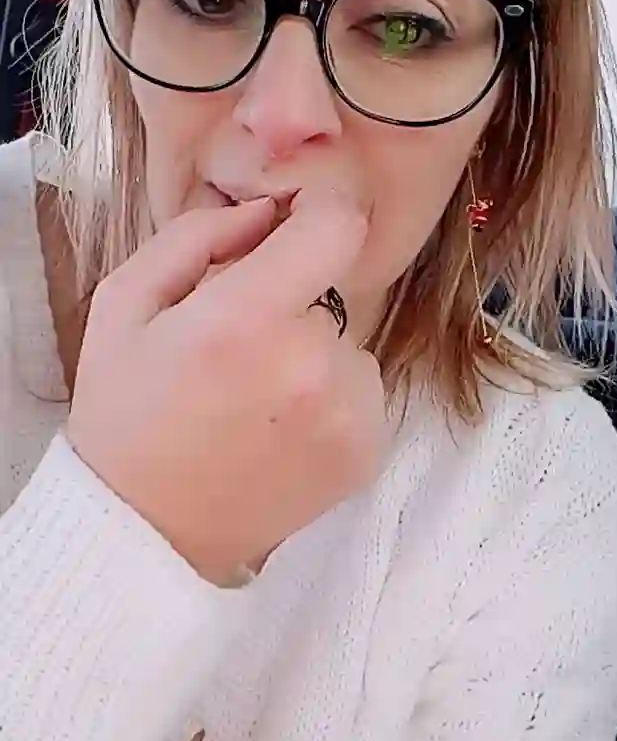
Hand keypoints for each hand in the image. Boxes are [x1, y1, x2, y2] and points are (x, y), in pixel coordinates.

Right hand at [67, 190, 387, 585]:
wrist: (146, 530)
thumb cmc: (127, 411)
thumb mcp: (126, 303)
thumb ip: (197, 237)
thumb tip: (268, 209)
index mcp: (246, 319)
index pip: (337, 228)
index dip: (316, 215)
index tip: (290, 229)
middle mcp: (310, 365)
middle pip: (331, 288)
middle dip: (290, 301)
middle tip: (237, 345)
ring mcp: (347, 415)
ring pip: (346, 342)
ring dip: (311, 353)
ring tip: (253, 397)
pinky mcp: (366, 453)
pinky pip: (360, 391)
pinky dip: (329, 399)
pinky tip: (277, 429)